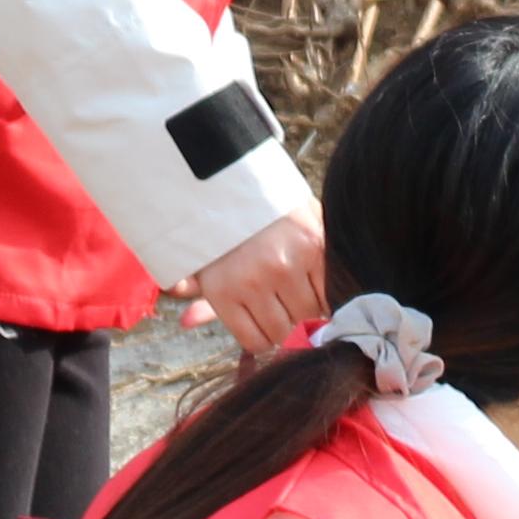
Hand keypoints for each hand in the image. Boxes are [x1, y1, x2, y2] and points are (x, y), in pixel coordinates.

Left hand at [186, 213, 329, 364]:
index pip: (257, 342)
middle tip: (286, 305)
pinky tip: (319, 278)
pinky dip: (328, 289)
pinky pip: (331, 288)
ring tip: (302, 288)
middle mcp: (256, 281)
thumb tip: (187, 322)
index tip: (269, 326)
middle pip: (286, 331)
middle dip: (287, 323)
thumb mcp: (206, 261)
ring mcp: (289, 264)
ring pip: (311, 312)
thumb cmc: (226, 225)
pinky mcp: (318, 247)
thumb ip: (203, 297)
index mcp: (224, 290)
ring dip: (310, 306)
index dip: (266, 338)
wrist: (250, 177)